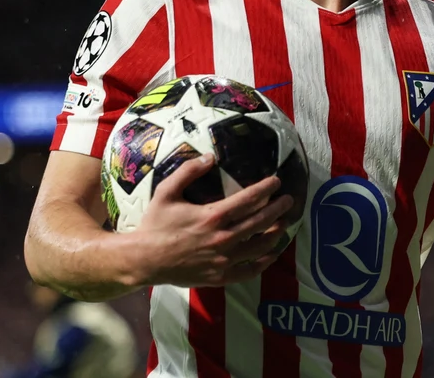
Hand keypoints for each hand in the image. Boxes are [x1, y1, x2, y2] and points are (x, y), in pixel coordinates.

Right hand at [130, 153, 294, 287]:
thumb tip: (210, 157)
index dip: (266, 188)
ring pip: (260, 246)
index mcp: (212, 216)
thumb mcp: (166, 192)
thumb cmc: (155, 224)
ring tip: (284, 223)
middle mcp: (223, 238)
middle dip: (278, 208)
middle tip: (289, 200)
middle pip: (260, 221)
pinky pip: (249, 271)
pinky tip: (271, 254)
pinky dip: (264, 262)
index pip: (249, 199)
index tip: (277, 181)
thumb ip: (188, 171)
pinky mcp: (220, 277)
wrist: (144, 260)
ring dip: (276, 233)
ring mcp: (223, 260)